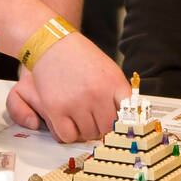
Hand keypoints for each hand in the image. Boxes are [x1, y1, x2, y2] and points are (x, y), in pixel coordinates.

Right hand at [5, 32, 129, 141]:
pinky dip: (68, 133)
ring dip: (84, 130)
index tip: (121, 128)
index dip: (125, 124)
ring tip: (79, 117)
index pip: (129, 115)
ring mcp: (76, 103)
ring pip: (88, 134)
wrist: (52, 43)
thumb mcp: (108, 69)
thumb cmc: (80, 56)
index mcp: (114, 83)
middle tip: (95, 121)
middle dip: (102, 128)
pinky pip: (68, 136)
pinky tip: (67, 122)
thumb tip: (128, 118)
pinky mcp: (56, 109)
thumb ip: (118, 92)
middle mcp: (97, 94)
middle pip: (107, 129)